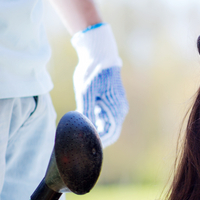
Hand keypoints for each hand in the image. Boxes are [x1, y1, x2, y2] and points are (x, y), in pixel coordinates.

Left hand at [72, 23, 128, 147]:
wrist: (100, 54)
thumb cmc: (92, 72)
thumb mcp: (85, 93)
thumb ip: (86, 112)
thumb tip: (84, 130)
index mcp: (116, 109)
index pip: (109, 134)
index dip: (97, 142)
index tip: (83, 145)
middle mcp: (120, 110)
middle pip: (110, 132)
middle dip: (97, 138)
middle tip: (80, 142)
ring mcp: (117, 105)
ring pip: (108, 125)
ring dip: (96, 129)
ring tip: (80, 131)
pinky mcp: (112, 101)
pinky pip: (106, 117)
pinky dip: (97, 121)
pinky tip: (84, 120)